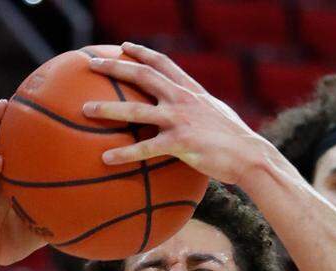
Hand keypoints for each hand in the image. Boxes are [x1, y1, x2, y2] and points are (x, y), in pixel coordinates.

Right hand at [0, 100, 48, 270]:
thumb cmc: (8, 242)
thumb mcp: (41, 229)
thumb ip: (60, 217)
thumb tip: (92, 215)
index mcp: (11, 179)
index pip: (20, 147)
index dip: (29, 128)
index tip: (48, 106)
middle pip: (3, 137)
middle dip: (11, 114)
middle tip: (25, 91)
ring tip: (2, 107)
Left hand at [81, 42, 273, 183]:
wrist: (251, 156)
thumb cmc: (235, 140)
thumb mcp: (217, 115)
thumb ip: (200, 110)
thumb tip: (192, 114)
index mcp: (191, 91)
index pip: (163, 64)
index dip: (142, 53)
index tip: (123, 46)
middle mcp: (182, 100)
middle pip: (142, 77)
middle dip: (114, 68)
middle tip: (91, 64)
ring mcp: (180, 120)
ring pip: (135, 111)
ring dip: (107, 109)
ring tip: (84, 110)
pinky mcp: (180, 144)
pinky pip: (144, 149)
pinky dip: (123, 154)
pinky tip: (105, 159)